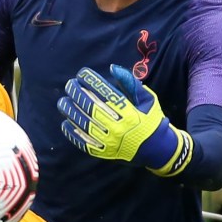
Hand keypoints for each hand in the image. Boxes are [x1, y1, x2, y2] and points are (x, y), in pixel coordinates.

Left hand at [56, 65, 192, 176]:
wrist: (158, 150)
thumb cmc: (151, 120)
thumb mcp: (148, 100)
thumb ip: (131, 84)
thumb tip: (112, 68)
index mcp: (130, 113)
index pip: (106, 93)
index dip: (92, 81)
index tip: (82, 74)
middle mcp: (119, 128)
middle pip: (92, 108)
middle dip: (78, 94)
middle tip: (69, 84)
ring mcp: (110, 142)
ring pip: (85, 125)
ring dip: (71, 112)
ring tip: (63, 101)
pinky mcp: (105, 153)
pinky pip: (85, 143)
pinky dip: (73, 133)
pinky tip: (65, 123)